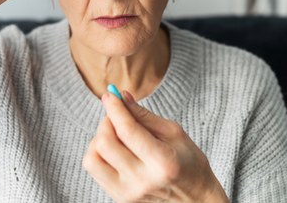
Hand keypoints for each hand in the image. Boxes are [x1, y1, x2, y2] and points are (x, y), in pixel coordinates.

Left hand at [83, 91, 229, 202]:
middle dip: (107, 121)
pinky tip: (114, 148)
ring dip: (99, 139)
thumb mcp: (173, 133)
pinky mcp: (119, 198)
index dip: (115, 108)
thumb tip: (121, 96)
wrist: (194, 199)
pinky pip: (95, 170)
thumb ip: (143, 115)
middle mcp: (142, 181)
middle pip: (105, 143)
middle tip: (117, 115)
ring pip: (92, 158)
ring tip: (115, 134)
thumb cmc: (188, 161)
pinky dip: (99, 153)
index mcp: (162, 163)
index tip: (110, 94)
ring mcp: (128, 194)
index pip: (127, 130)